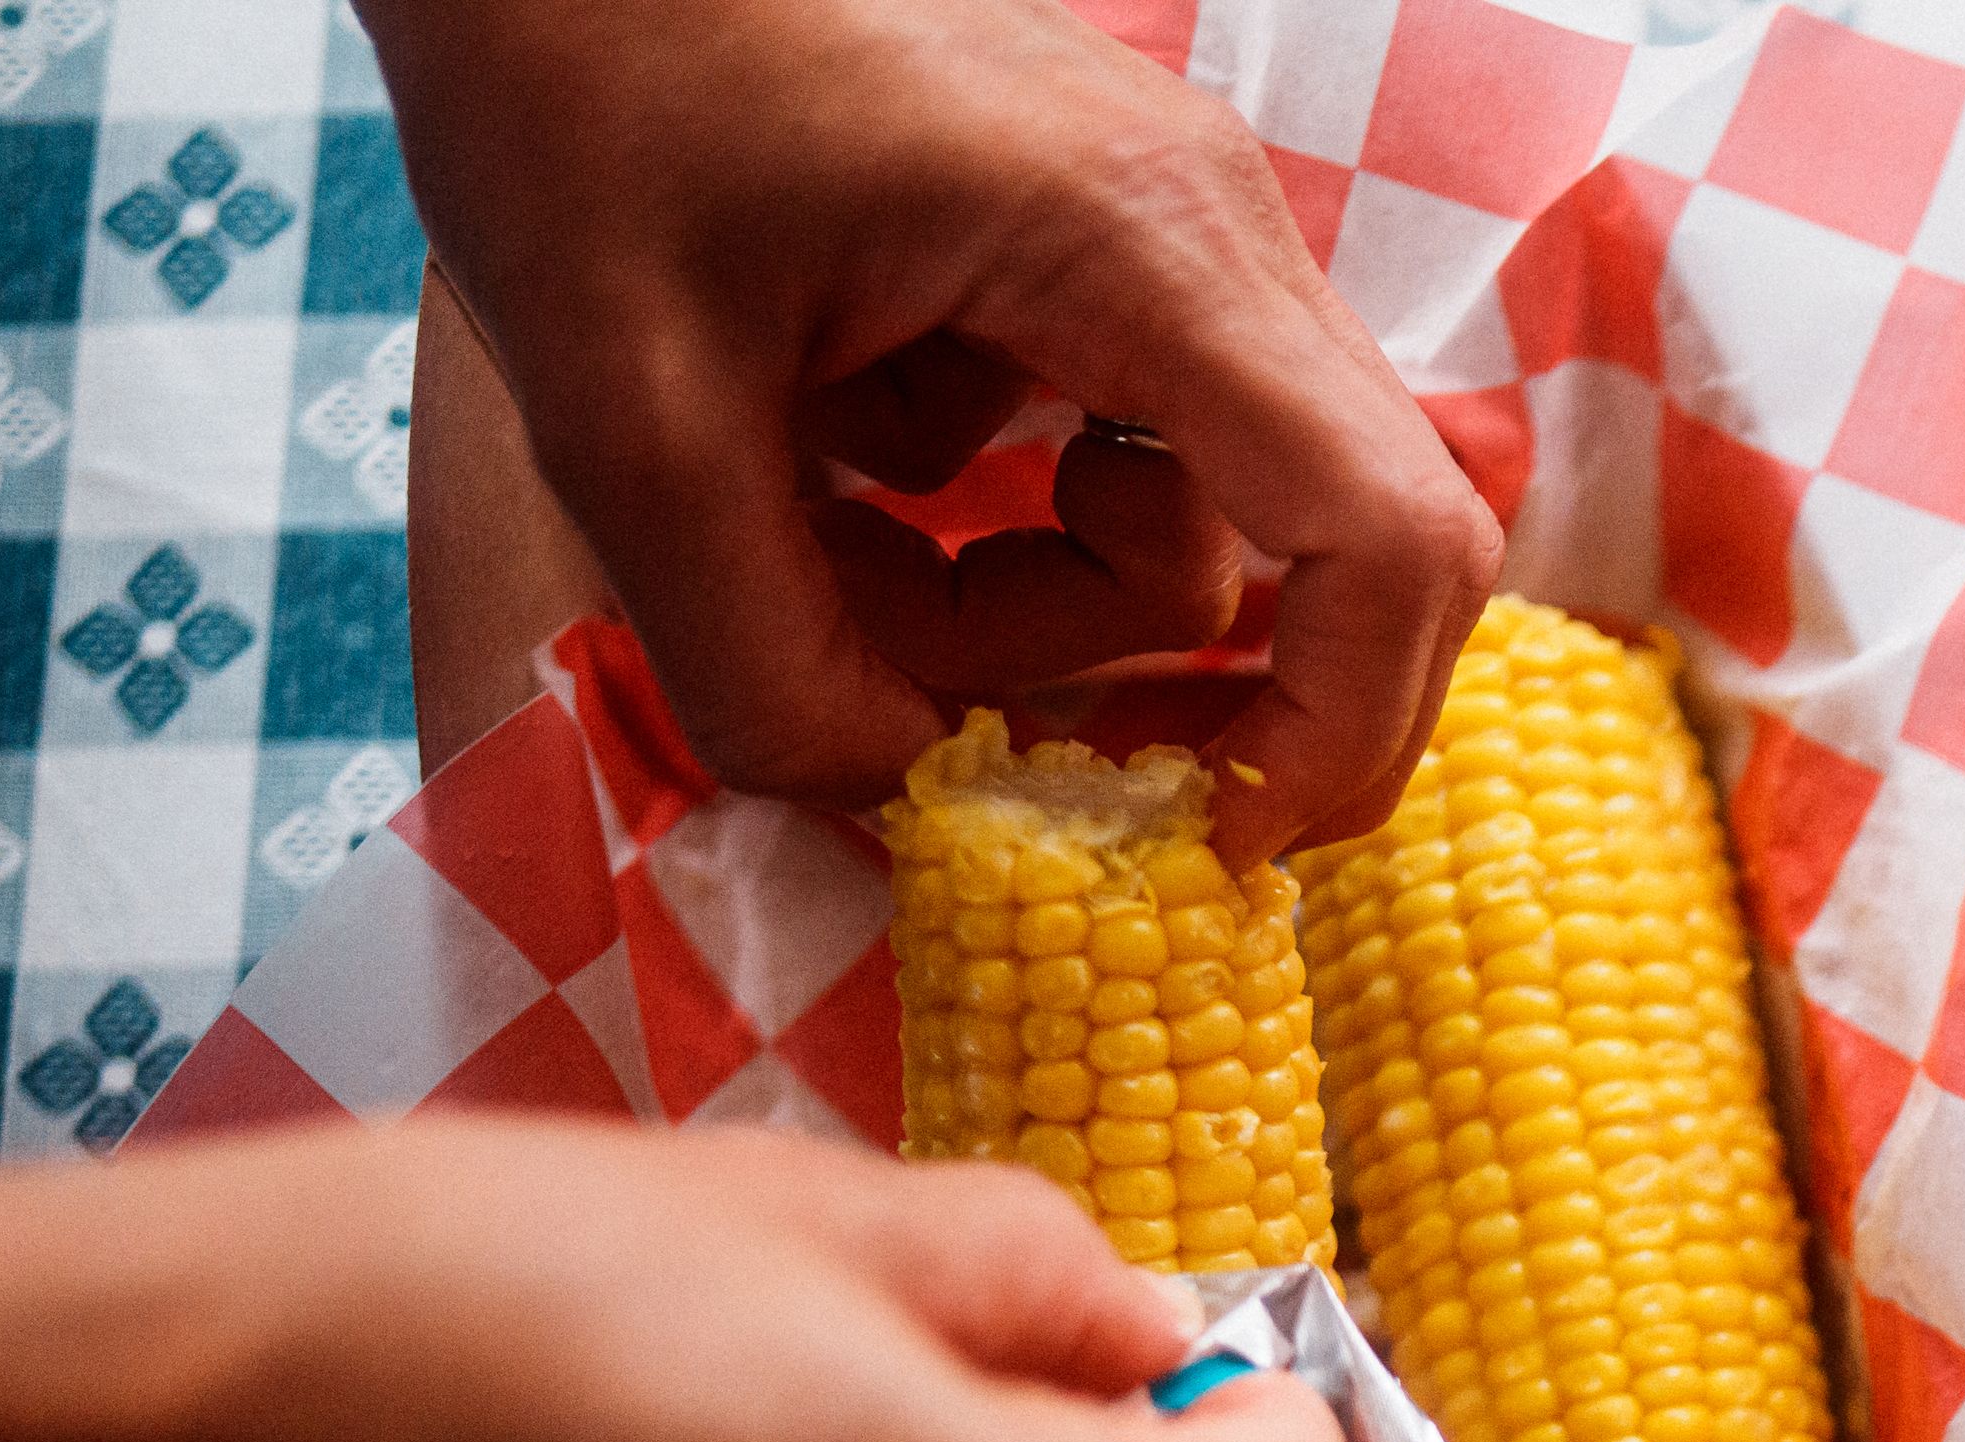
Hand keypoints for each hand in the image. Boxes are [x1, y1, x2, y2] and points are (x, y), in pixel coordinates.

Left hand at [362, 0, 1494, 860]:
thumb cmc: (577, 78)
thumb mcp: (630, 415)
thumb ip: (767, 662)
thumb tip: (894, 803)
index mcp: (1142, 247)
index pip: (1388, 537)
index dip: (1341, 732)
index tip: (1215, 841)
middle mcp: (1206, 234)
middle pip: (1350, 547)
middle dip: (1188, 696)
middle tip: (1008, 761)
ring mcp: (1162, 236)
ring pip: (1198, 529)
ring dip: (1030, 613)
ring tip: (820, 561)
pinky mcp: (1093, 252)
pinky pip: (1115, 462)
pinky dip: (995, 531)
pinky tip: (832, 469)